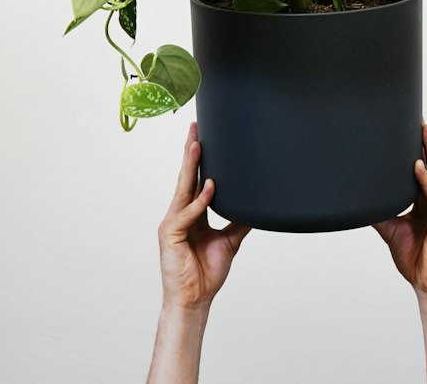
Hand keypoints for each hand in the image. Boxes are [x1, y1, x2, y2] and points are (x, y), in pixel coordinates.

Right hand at [157, 122, 250, 312]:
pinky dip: (200, 201)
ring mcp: (173, 222)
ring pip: (183, 188)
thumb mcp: (229, 241)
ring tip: (197, 145)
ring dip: (191, 166)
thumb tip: (257, 206)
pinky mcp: (169, 234)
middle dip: (191, 151)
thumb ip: (238, 221)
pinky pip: (187, 213)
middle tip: (195, 127)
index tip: (203, 136)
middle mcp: (180, 213)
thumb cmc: (206, 273)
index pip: (195, 180)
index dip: (199, 158)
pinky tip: (211, 188)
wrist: (195, 300)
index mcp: (191, 213)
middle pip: (186, 177)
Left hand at [373, 123, 426, 298]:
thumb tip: (359, 199)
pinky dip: (425, 180)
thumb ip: (380, 213)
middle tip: (420, 120)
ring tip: (423, 131)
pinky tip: (417, 166)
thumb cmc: (414, 260)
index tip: (411, 129)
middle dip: (426, 143)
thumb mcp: (392, 230)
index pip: (424, 171)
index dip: (419, 151)